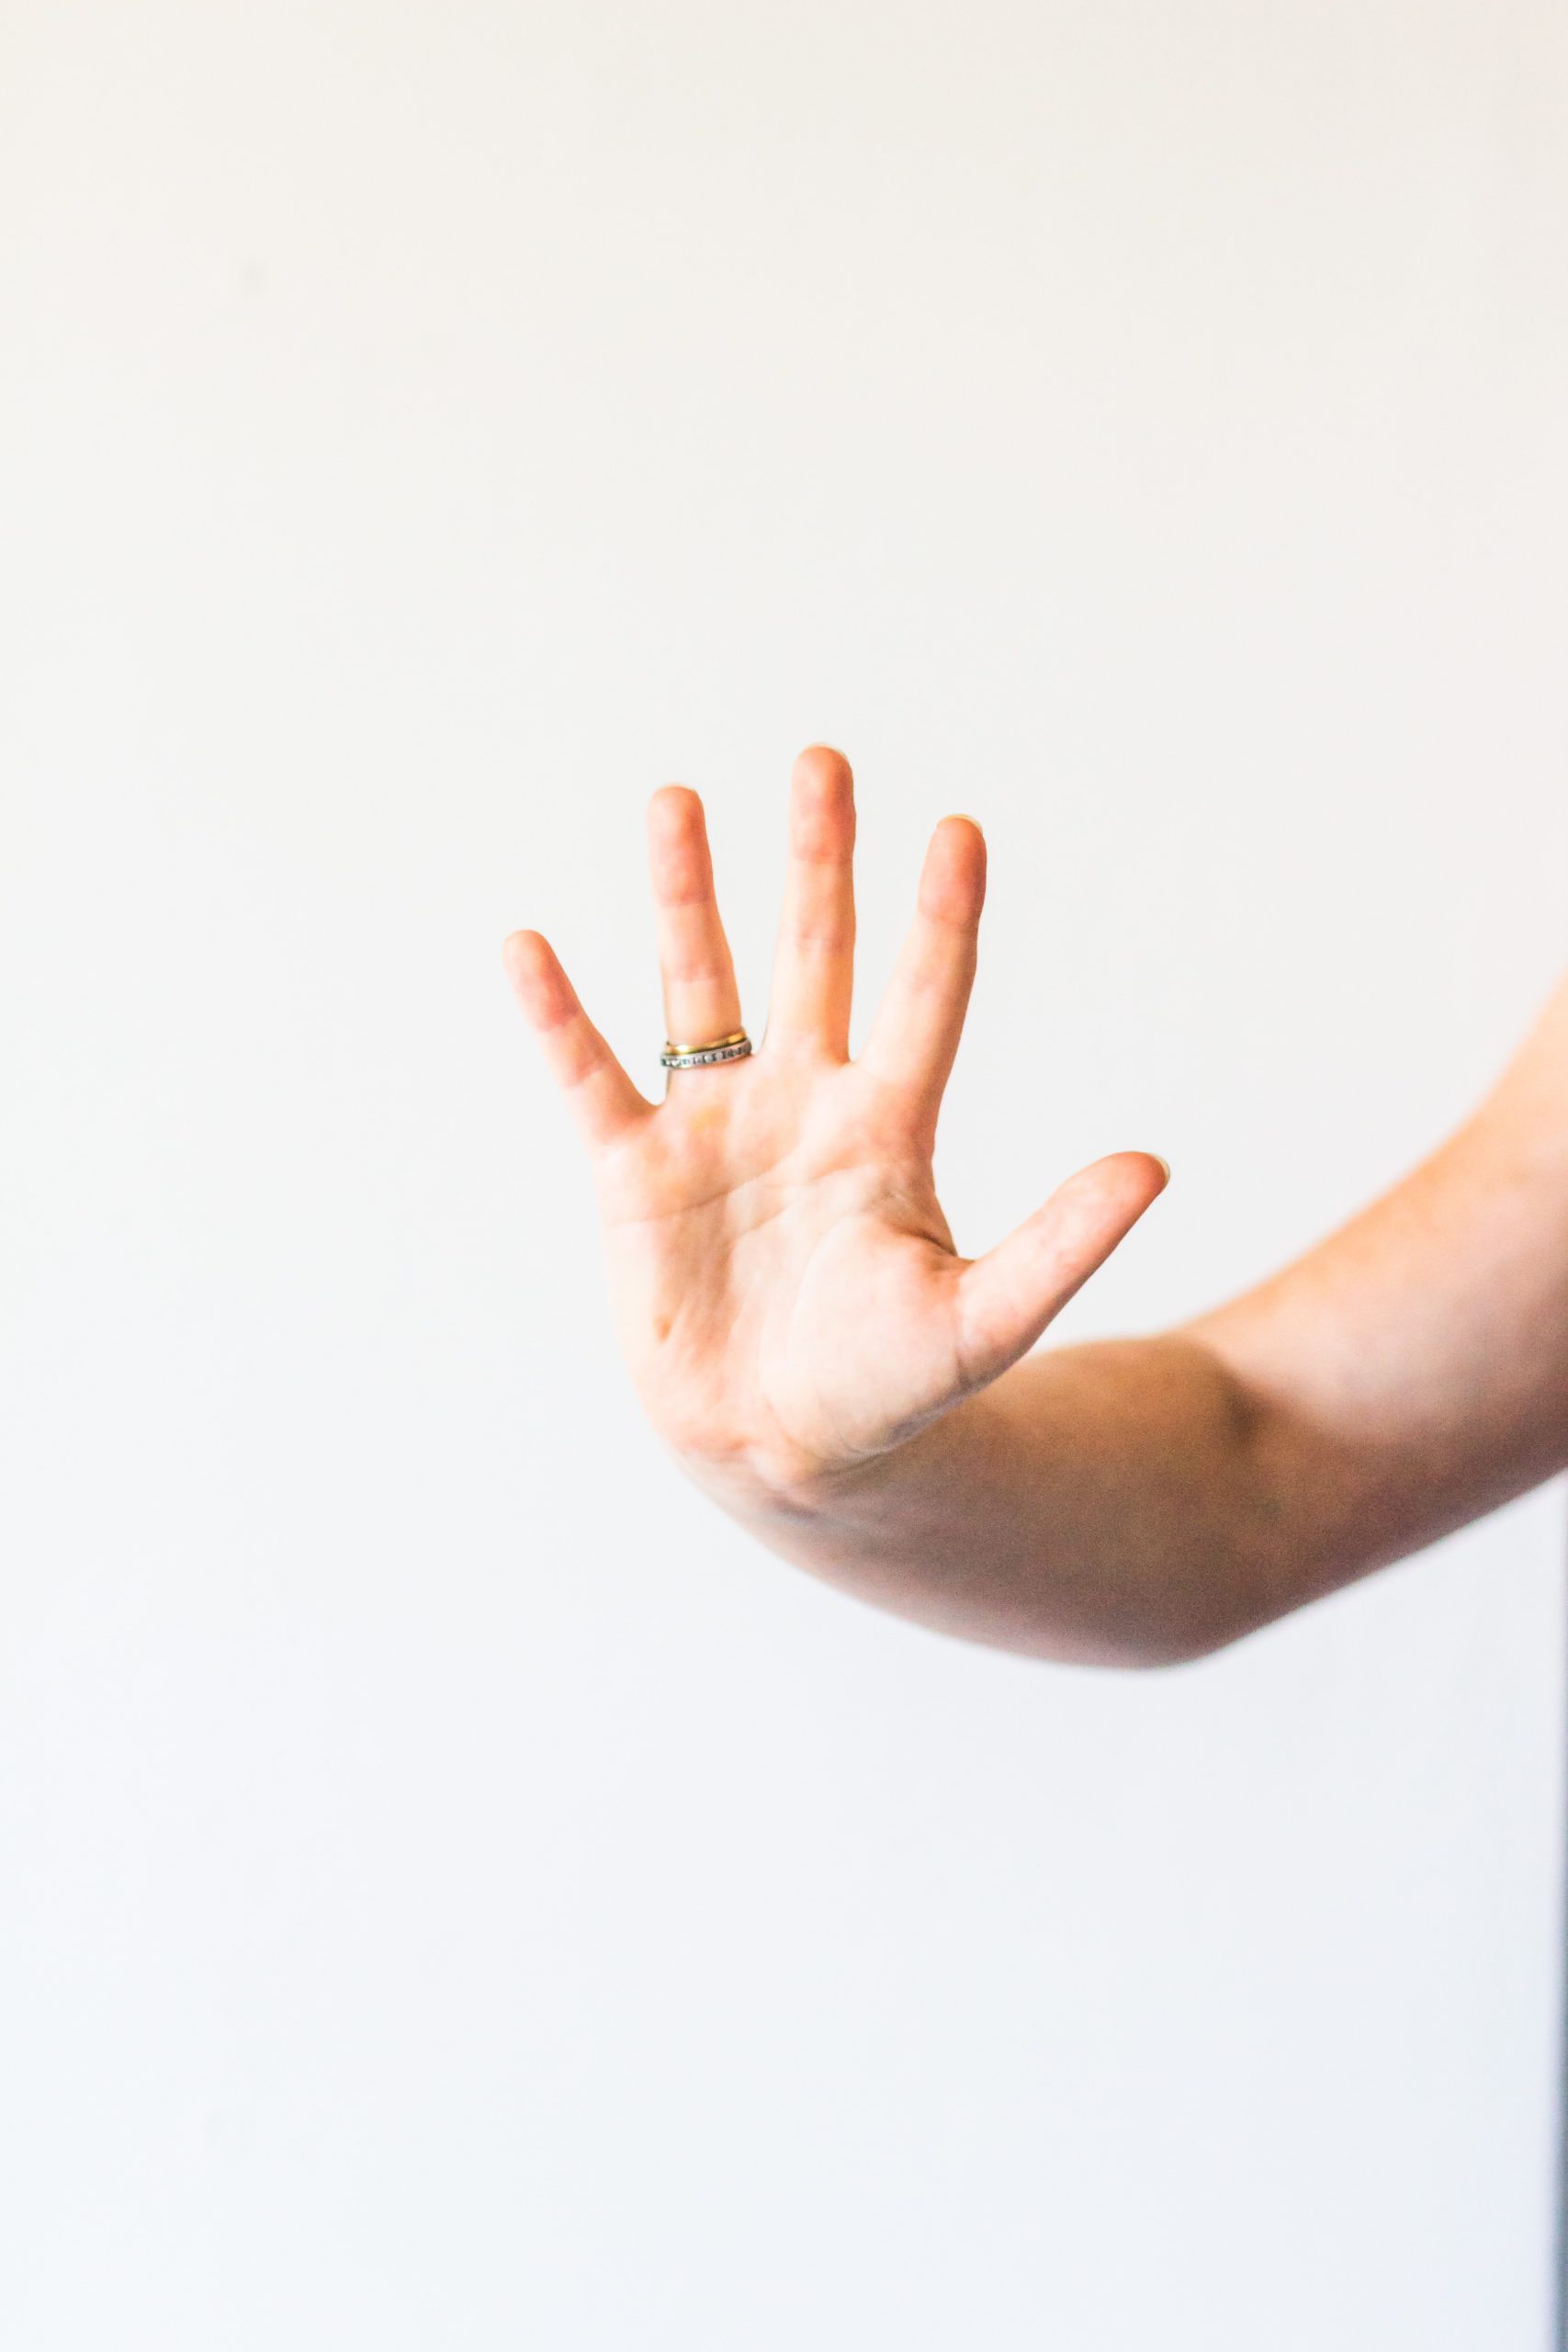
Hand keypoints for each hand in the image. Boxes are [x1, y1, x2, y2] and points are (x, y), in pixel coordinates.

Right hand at [505, 746, 1167, 1505]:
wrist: (781, 1453)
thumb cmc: (887, 1391)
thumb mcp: (982, 1321)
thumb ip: (1060, 1244)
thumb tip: (1153, 1168)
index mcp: (887, 1128)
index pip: (925, 997)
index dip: (940, 917)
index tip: (959, 830)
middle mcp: (803, 1104)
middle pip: (814, 957)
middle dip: (819, 861)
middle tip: (824, 761)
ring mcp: (716, 1131)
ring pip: (699, 988)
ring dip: (689, 897)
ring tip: (678, 799)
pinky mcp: (635, 1173)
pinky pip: (589, 1075)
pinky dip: (558, 1016)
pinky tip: (530, 947)